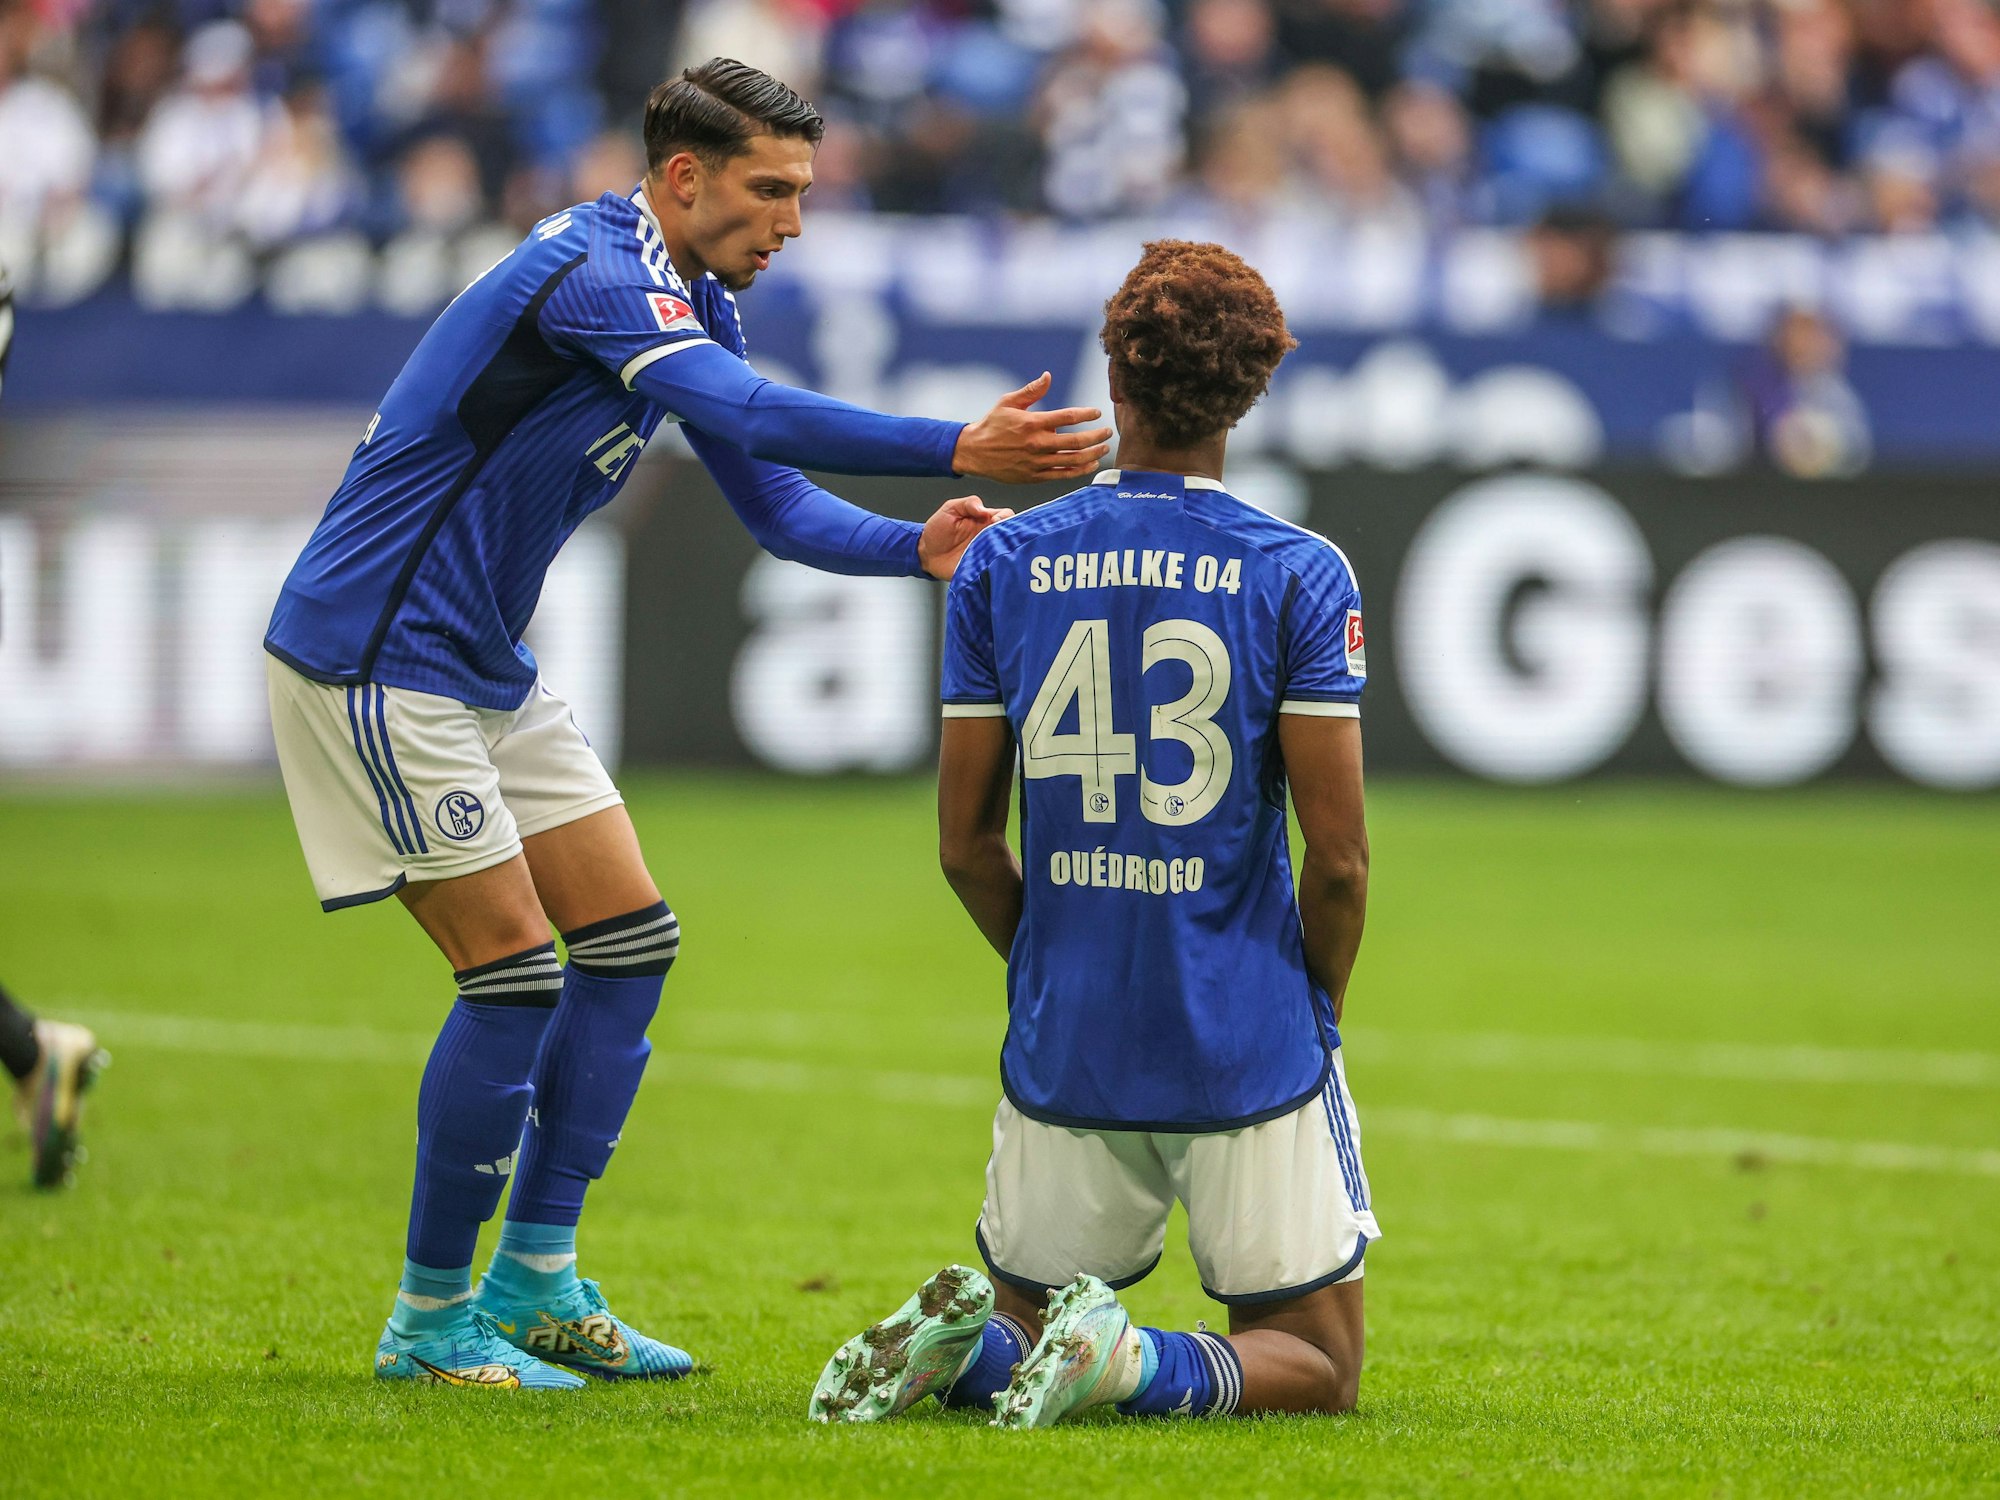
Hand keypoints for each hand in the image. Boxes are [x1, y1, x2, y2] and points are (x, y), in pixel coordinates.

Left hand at [919, 496, 1015, 578]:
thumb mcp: (950, 508)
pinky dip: (993, 568)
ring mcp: (987, 554)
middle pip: (1011, 535)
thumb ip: (968, 503)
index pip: (1006, 515)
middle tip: (995, 536)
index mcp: (985, 520)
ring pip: (1005, 553)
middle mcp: (989, 537)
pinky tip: (985, 564)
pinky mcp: (981, 569)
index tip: (996, 520)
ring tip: (989, 550)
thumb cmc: (938, 530)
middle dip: (1007, 535)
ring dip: (1000, 551)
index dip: (1006, 517)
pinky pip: (994, 570)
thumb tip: (984, 509)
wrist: (925, 553)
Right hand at [951, 372, 1111, 483]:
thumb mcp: (1008, 402)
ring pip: (1072, 460)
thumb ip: (1032, 391)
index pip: (1068, 417)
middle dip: (1096, 436)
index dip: (1087, 414)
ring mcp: (1036, 462)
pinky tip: (1090, 464)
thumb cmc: (991, 424)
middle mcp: (1037, 444)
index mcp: (1032, 423)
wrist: (973, 452)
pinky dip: (1079, 470)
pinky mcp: (1034, 476)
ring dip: (1092, 454)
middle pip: (1076, 441)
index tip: (1096, 412)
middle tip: (1107, 432)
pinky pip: (1062, 475)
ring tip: (1103, 448)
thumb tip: (1048, 376)